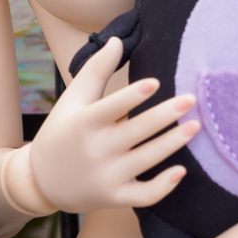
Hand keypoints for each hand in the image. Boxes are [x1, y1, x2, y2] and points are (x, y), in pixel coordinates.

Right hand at [28, 38, 198, 211]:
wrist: (41, 181)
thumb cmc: (62, 132)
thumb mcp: (73, 100)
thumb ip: (96, 69)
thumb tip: (117, 40)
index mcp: (84, 123)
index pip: (110, 107)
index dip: (131, 96)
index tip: (154, 82)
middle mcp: (95, 150)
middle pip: (135, 131)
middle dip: (165, 115)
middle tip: (191, 100)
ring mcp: (106, 177)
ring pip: (146, 160)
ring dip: (173, 144)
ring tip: (195, 126)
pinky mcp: (115, 197)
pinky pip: (144, 195)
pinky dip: (163, 186)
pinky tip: (181, 170)